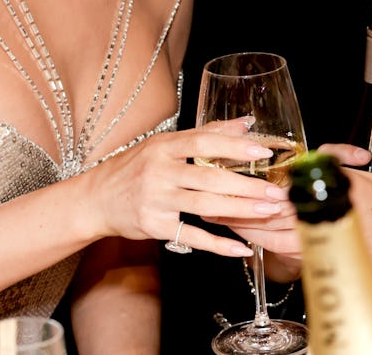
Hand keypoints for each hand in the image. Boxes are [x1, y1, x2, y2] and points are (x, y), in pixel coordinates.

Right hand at [84, 119, 287, 256]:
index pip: (202, 142)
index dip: (233, 145)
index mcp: (164, 146)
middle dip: (246, 186)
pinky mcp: (155, 226)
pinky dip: (218, 244)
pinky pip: (192, 235)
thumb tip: (245, 122)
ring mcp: (157, 200)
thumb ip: (206, 133)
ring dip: (240, 210)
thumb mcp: (165, 144)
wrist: (95, 198)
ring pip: (205, 206)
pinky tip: (241, 249)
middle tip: (276, 192)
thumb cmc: (135, 166)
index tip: (262, 150)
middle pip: (209, 178)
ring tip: (268, 212)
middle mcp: (159, 171)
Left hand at [200, 142, 371, 281]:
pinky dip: (259, 242)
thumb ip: (323, 155)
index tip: (221, 180)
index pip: (270, 191)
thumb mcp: (344, 167)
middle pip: (262, 215)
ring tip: (216, 218)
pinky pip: (279, 250)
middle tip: (208, 201)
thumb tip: (298, 148)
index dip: (243, 188)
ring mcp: (311, 240)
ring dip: (240, 227)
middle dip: (232, 208)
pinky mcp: (314, 255)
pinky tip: (245, 237)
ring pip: (266, 235)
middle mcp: (312, 217)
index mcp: (316, 191)